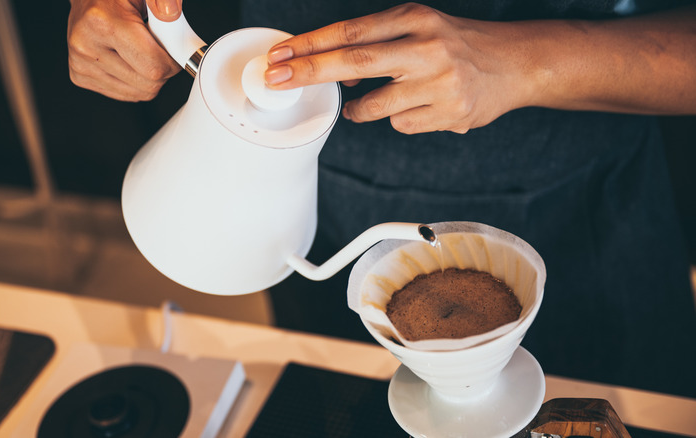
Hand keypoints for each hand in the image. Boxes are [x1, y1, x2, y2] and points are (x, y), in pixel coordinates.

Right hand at [67, 0, 182, 100]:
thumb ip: (161, 1)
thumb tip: (170, 13)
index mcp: (102, 23)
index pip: (153, 66)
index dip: (173, 63)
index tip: (176, 52)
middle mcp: (86, 45)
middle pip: (148, 84)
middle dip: (163, 71)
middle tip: (160, 50)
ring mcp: (80, 64)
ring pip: (138, 93)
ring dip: (149, 78)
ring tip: (142, 52)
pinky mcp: (80, 76)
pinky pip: (125, 95)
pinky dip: (135, 83)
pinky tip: (130, 61)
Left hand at [264, 3, 527, 133]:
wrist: (516, 63)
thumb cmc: (458, 44)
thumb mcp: (420, 26)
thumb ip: (378, 45)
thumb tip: (335, 75)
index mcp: (415, 18)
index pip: (350, 31)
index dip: (310, 44)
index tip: (279, 55)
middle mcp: (427, 46)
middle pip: (354, 62)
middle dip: (308, 72)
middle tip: (275, 79)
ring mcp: (440, 82)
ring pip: (374, 107)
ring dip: (362, 109)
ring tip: (380, 99)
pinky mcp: (450, 113)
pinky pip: (401, 125)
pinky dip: (401, 119)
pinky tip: (423, 106)